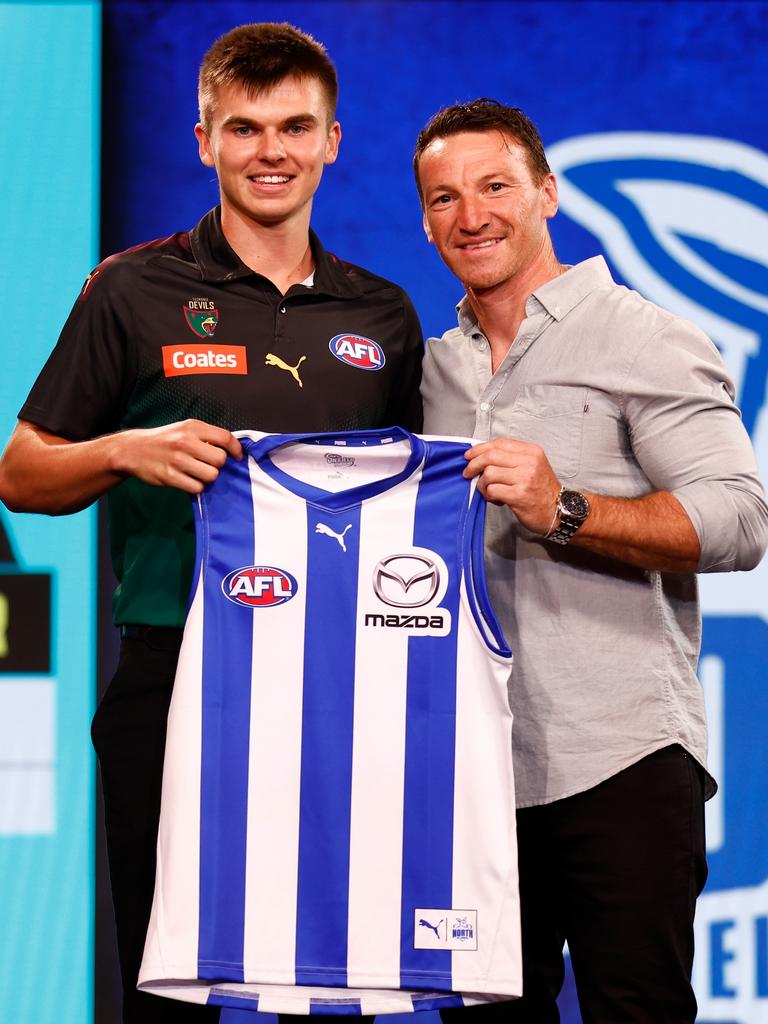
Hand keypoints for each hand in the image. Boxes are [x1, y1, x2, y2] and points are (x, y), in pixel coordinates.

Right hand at [114, 419, 241, 492]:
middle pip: (220, 460)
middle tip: (207, 464)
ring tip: (197, 473)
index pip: (225, 438)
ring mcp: (177, 460)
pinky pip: (197, 487)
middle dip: (217, 465)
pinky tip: (188, 480)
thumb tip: (231, 449)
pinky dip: (196, 487)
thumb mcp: (184, 429)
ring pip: (211, 476)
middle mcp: (185, 442)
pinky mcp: (170, 476)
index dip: (236, 449)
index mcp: (192, 427)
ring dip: (207, 477)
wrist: (133, 450)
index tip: (238, 457)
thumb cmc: (164, 440)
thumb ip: (206, 436)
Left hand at [464, 438, 560, 534]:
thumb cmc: (542, 490)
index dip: (480, 449)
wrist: (559, 511)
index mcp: (531, 451)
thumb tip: (481, 456)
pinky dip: (489, 495)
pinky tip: (497, 500)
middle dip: (474, 465)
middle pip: (491, 456)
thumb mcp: (533, 465)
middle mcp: (529, 462)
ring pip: (489, 474)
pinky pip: (492, 490)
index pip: (499, 443)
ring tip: (489, 491)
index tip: (469, 456)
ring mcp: (524, 479)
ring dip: (483, 484)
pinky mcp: (519, 495)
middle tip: (468, 473)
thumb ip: (511, 458)